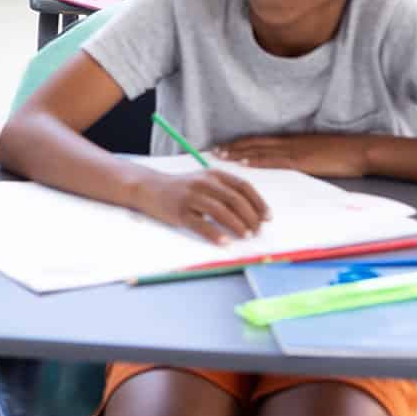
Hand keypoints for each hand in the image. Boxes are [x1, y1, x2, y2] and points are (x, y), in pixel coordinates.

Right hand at [131, 167, 270, 243]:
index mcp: (213, 174)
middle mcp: (203, 183)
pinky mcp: (179, 212)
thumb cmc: (182, 188)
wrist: (149, 187)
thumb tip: (253, 213)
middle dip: (251, 217)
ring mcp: (190, 197)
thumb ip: (225, 191)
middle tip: (256, 231)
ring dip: (237, 225)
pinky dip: (215, 234)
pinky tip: (225, 242)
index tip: (267, 217)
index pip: (243, 186)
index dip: (259, 202)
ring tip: (245, 236)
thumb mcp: (204, 181)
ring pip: (220, 211)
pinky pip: (201, 224)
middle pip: (235, 200)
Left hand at [217, 135, 372, 178]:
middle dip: (232, 148)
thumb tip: (287, 161)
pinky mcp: (300, 161)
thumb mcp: (315, 150)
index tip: (223, 146)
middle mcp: (288, 142)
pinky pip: (274, 160)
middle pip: (253, 143)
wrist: (360, 150)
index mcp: (291, 140)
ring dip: (237, 153)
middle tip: (212, 151)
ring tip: (220, 156)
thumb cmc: (342, 152)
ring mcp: (293, 150)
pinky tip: (244, 163)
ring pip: (258, 150)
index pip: (259, 140)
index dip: (239, 143)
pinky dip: (256, 161)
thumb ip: (299, 154)